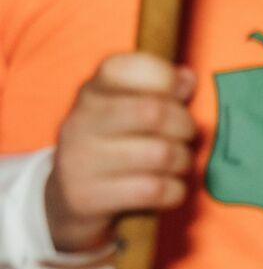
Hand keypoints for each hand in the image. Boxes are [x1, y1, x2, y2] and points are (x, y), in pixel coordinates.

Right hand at [45, 53, 196, 253]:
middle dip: (185, 126)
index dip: (165, 78)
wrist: (70, 201)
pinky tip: (170, 189)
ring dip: (182, 160)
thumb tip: (186, 78)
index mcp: (93, 92)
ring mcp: (78, 161)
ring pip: (159, 154)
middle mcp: (79, 122)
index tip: (177, 94)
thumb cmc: (116, 146)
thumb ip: (163, 91)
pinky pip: (153, 190)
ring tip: (178, 163)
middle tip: (186, 135)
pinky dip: (175, 191)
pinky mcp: (85, 198)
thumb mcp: (133, 110)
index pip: (127, 67)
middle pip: (153, 112)